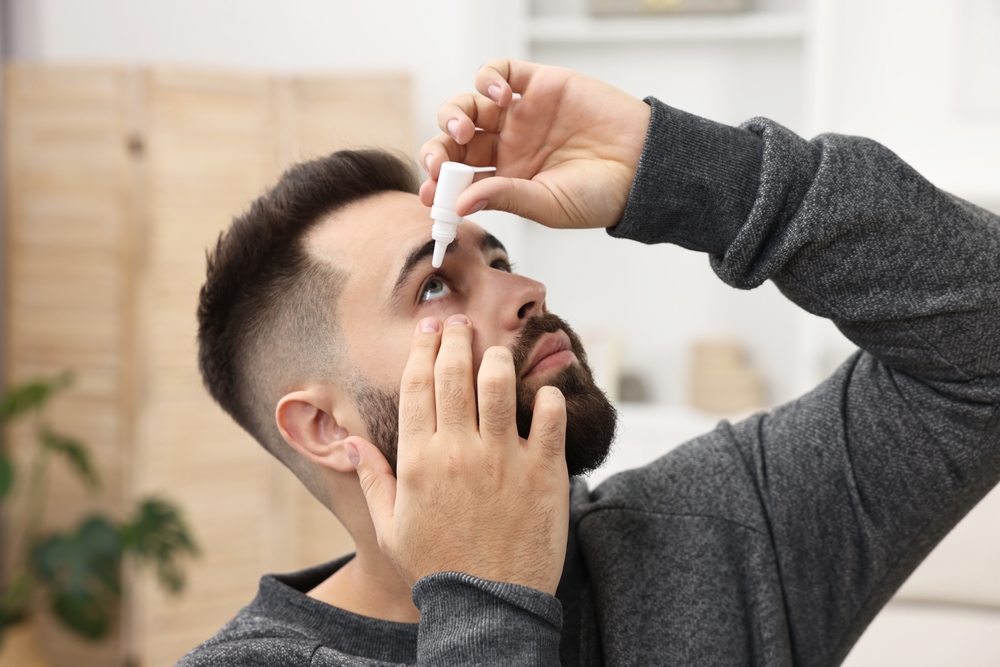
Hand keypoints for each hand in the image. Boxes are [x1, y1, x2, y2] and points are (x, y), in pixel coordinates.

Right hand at [345, 315, 569, 594]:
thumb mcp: (391, 528)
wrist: (488, 607)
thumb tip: (351, 443)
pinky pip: (550, 417)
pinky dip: (549, 398)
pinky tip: (544, 394)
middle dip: (456, 337)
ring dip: (498, 358)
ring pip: (500, 383)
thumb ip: (372, 480)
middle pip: (455, 373)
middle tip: (460, 323)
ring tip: (498, 353)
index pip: (417, 385)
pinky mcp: (542, 471)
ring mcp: (502, 458)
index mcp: (419, 459)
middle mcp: (459, 450)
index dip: (423, 349)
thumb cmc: (437, 567)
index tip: (429, 328)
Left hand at [420, 59, 650, 229]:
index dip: (440, 183)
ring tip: (466, 128)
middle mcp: (508, 146)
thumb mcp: (547, 205)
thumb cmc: (601, 194)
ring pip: (469, 105)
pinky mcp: (539, 84)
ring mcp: (521, 114)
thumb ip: (504, 198)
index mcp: (506, 180)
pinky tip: (500, 94)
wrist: (644, 165)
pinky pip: (501, 71)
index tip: (431, 194)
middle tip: (441, 161)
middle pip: (456, 141)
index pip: (459, 178)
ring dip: (455, 114)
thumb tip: (459, 202)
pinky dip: (489, 78)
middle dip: (440, 149)